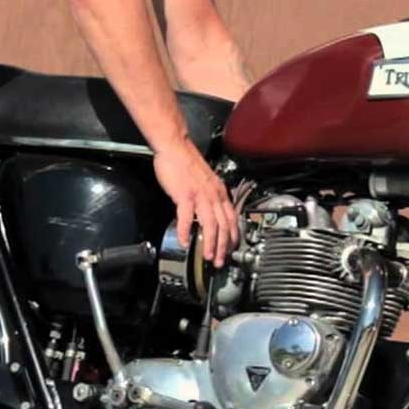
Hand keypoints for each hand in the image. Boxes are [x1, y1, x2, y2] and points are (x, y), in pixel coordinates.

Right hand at [153, 142, 238, 266]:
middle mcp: (214, 195)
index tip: (231, 250)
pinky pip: (187, 217)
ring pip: (210, 224)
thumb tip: (210, 213)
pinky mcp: (185, 195)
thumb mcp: (206, 181)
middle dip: (224, 247)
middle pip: (223, 226)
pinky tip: (185, 242)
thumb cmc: (187, 163)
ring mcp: (200, 195)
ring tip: (208, 256)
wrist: (175, 147)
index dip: (233, 237)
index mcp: (220, 192)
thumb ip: (210, 197)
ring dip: (210, 243)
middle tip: (221, 261)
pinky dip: (186, 232)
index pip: (232, 219)